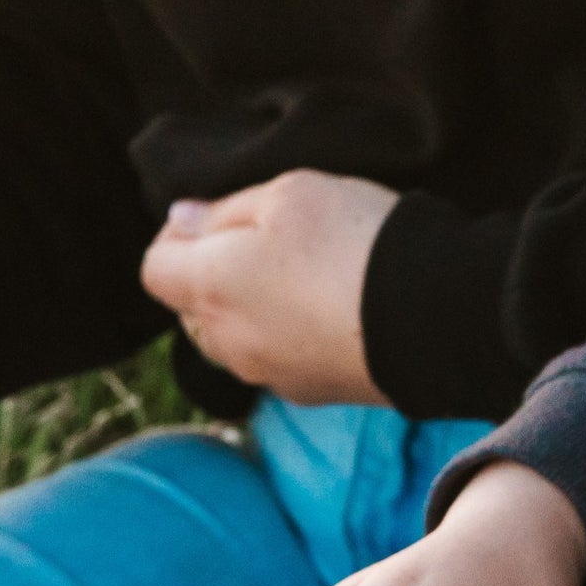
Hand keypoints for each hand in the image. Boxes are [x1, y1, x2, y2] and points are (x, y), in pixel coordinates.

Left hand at [139, 169, 397, 405]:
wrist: (431, 315)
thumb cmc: (354, 242)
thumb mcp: (288, 193)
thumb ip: (224, 209)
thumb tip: (182, 222)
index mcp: (208, 288)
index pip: (155, 268)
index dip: (179, 237)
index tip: (222, 218)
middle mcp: (226, 342)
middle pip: (193, 310)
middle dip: (215, 277)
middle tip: (270, 243)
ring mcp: (268, 374)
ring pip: (236, 339)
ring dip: (254, 310)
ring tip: (307, 279)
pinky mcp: (310, 392)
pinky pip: (279, 359)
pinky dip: (291, 336)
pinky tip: (334, 311)